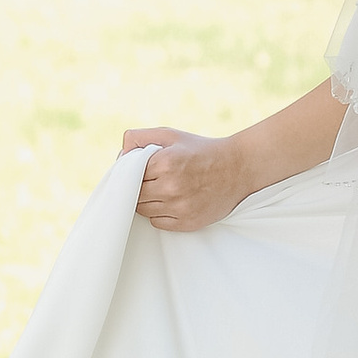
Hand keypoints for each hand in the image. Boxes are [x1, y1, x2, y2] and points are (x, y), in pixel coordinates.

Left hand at [123, 125, 246, 231]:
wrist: (237, 168)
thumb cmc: (201, 150)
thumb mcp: (170, 135)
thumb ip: (139, 138)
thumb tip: (119, 157)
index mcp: (165, 163)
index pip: (128, 176)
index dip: (130, 173)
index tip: (138, 171)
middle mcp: (171, 187)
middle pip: (133, 196)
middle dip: (137, 188)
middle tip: (151, 180)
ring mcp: (180, 208)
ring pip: (143, 211)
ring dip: (147, 201)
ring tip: (162, 189)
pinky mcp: (187, 223)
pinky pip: (157, 223)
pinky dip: (159, 213)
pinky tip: (171, 201)